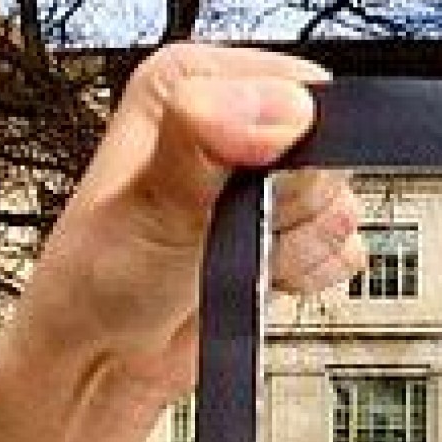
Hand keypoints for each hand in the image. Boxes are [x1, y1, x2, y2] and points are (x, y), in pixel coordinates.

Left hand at [7, 42, 362, 415]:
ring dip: (298, 249)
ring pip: (340, 206)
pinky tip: (258, 276)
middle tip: (235, 230)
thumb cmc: (98, 280)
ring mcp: (261, 181)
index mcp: (194, 83)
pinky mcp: (284, 230)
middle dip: (293, 208)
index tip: (249, 189)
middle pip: (330, 154)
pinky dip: (309, 275)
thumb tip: (280, 106)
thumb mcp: (149, 200)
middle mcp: (231, 122)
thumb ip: (204, 137)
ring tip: (236, 256)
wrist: (103, 358)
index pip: (304, 92)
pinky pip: (344, 249)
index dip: (296, 151)